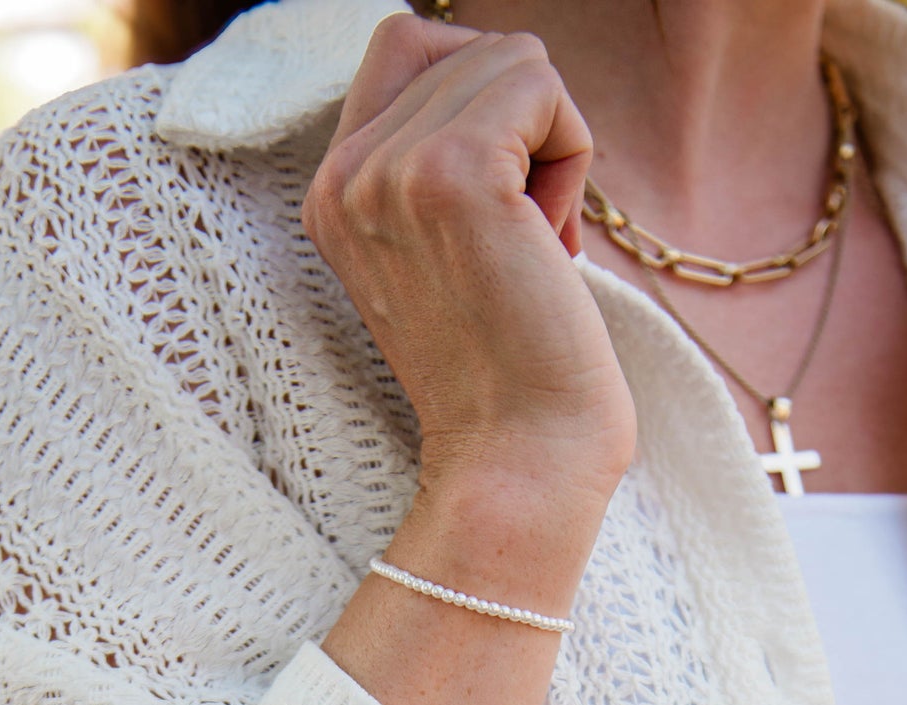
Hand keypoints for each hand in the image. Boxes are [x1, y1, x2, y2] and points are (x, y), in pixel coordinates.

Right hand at [302, 12, 636, 510]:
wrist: (518, 460)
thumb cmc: (509, 371)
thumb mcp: (447, 249)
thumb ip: (440, 160)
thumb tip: (508, 71)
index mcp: (333, 193)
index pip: (406, 42)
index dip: (480, 97)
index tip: (499, 206)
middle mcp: (345, 176)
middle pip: (467, 45)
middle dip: (523, 133)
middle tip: (520, 246)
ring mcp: (392, 172)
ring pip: (514, 59)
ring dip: (553, 148)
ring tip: (532, 249)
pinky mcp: (454, 174)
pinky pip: (542, 85)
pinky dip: (573, 156)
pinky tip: (550, 246)